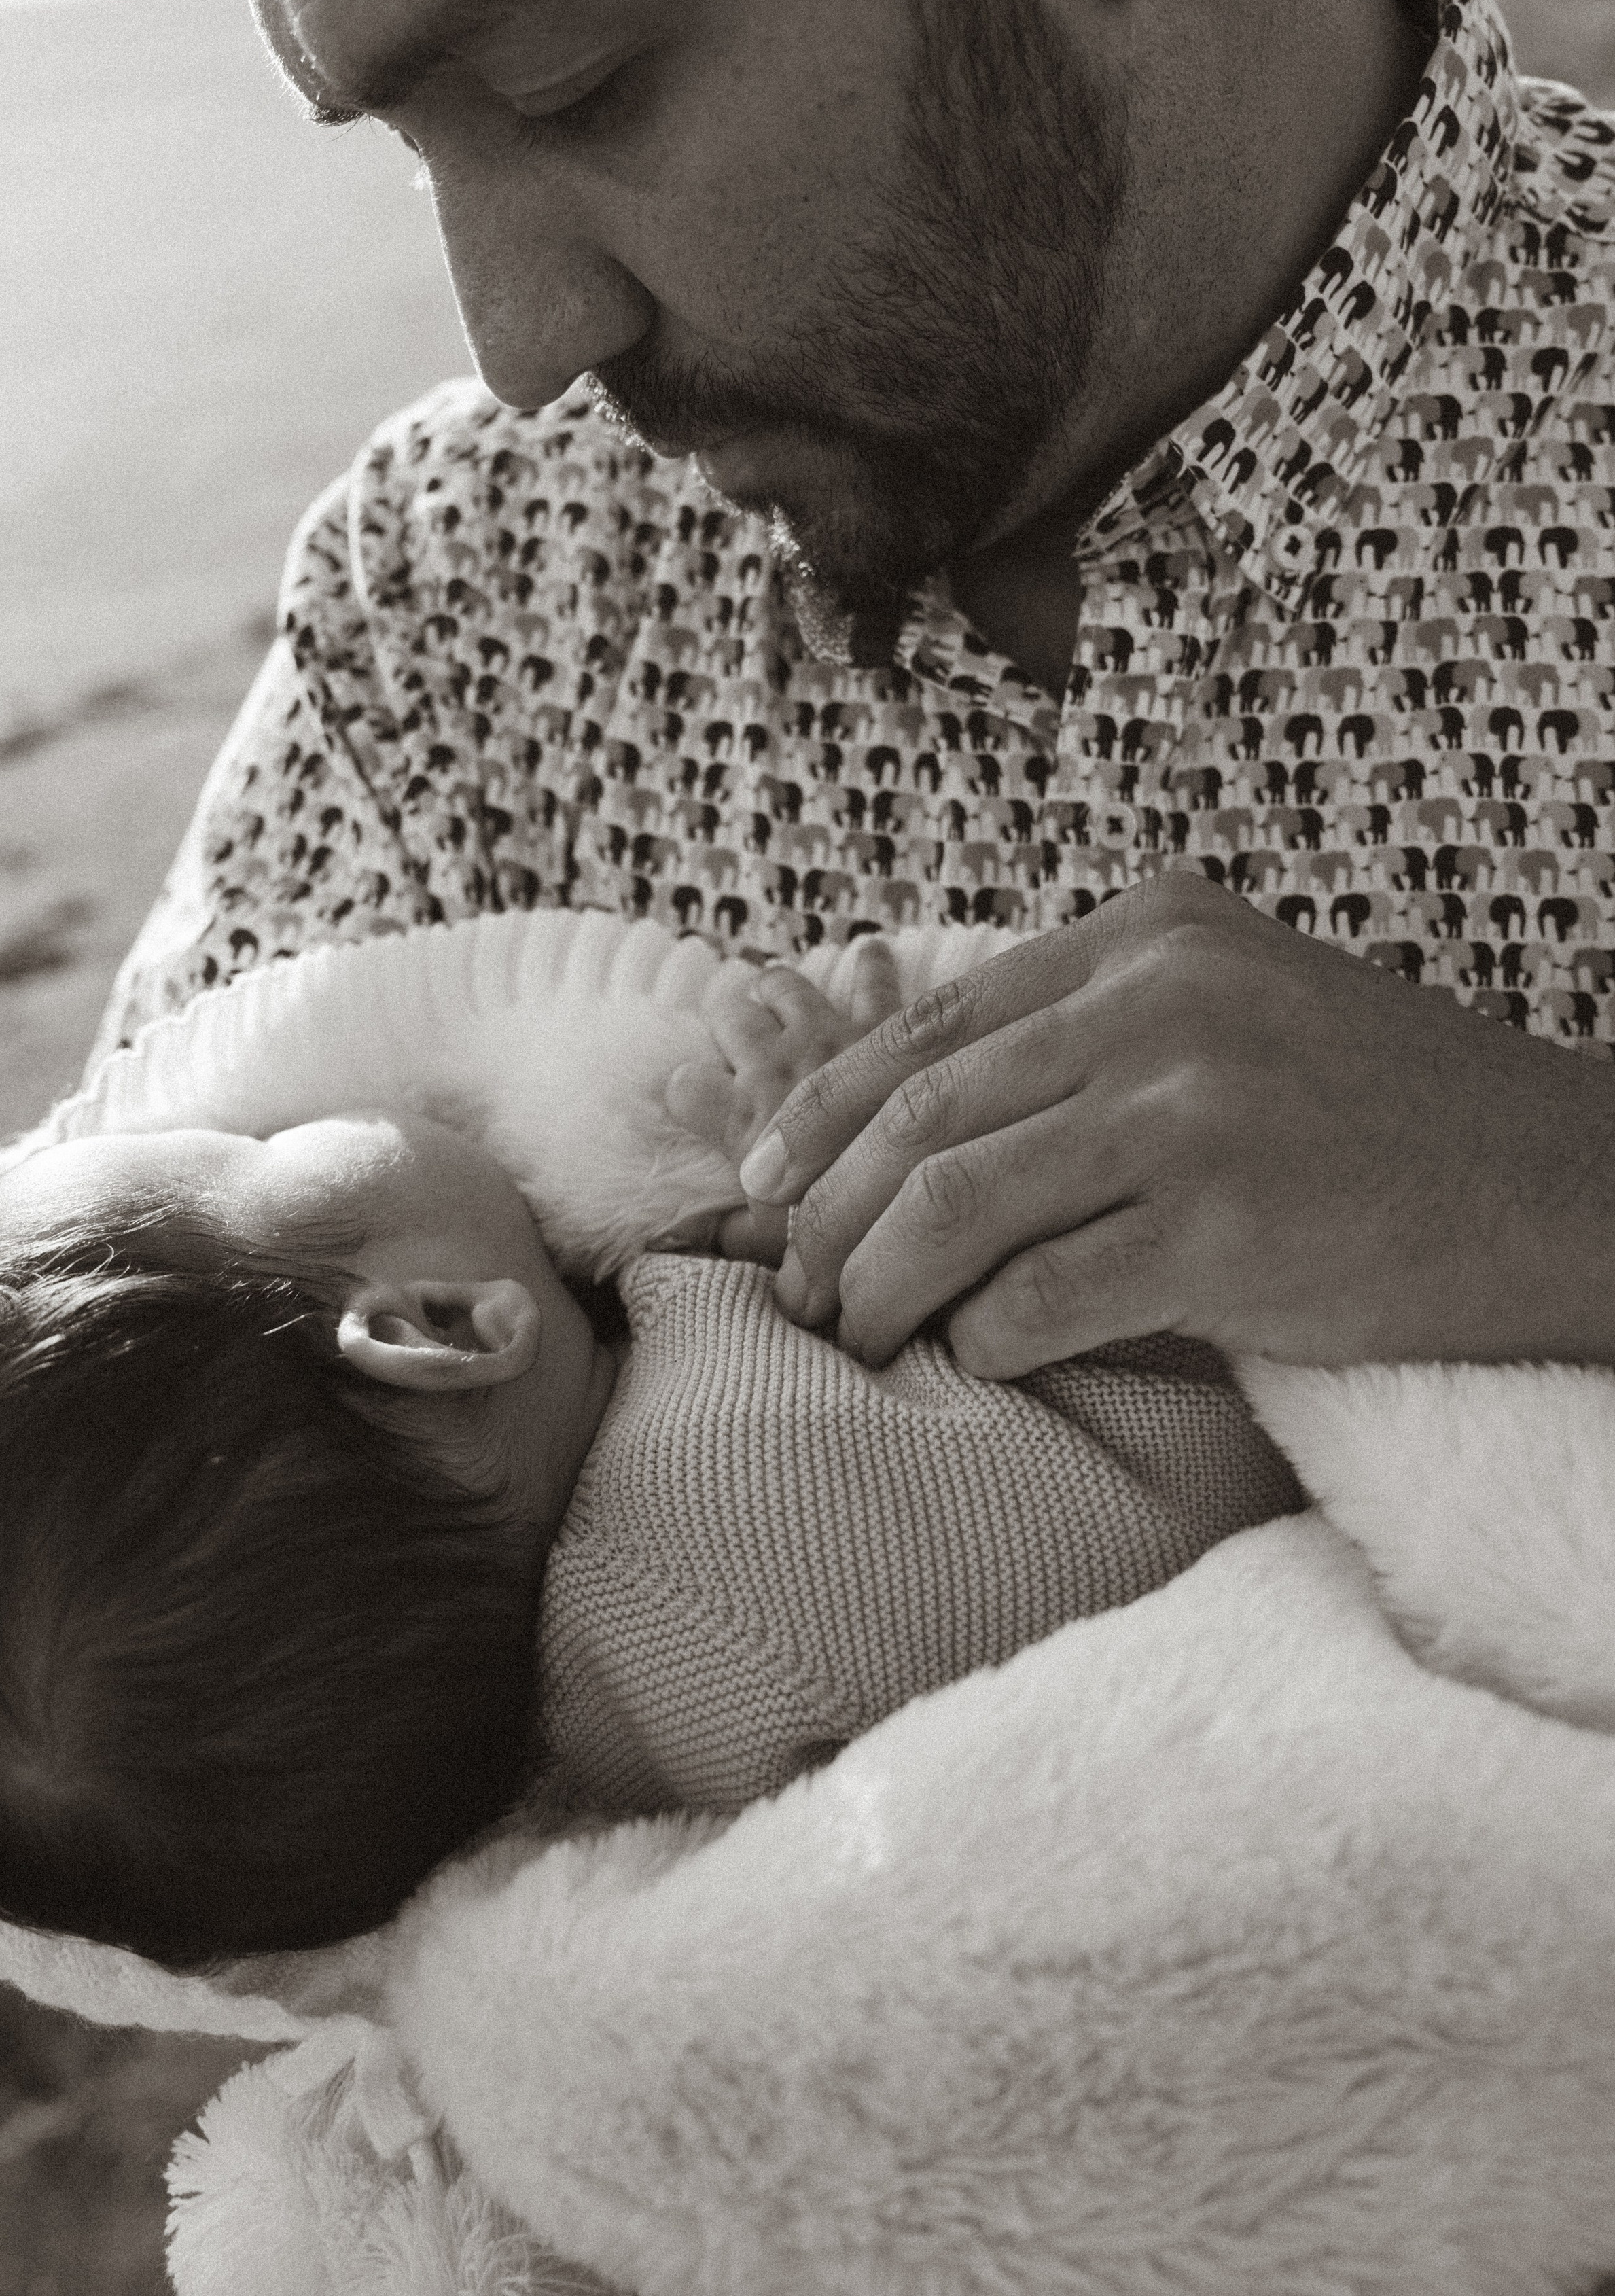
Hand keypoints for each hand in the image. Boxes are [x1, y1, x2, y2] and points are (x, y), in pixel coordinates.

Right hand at [665, 942, 900, 1264]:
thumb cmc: (835, 1232)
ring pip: (782, 984)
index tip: (696, 1104)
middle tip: (735, 1034)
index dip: (687, 1094)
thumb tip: (691, 1237)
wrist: (909, 1193)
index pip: (684, 1087)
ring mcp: (826, 1037)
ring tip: (772, 989)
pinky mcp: (882, 1022)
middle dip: (726, 1021)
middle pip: (728, 1015)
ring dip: (775, 986)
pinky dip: (871, 964)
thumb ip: (726, 1236)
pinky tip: (872, 951)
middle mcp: (772, 1065)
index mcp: (739, 1120)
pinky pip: (872, 978)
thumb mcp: (769, 1250)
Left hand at [735, 871, 1614, 1374]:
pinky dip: (980, 1339)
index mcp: (1148, 933)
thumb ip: (1092, 1039)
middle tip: (787, 1287)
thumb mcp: (1234, 1013)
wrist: (1561, 1186)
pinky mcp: (1231, 1224)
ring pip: (955, 1203)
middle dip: (823, 1213)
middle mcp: (1161, 998)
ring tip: (851, 1334)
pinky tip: (970, 1362)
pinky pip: (1042, 1294)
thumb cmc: (1383, 1118)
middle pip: (922, 1114)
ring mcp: (1196, 1107)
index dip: (818, 1113)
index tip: (760, 1187)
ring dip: (875, 1284)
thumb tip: (915, 1131)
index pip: (928, 1023)